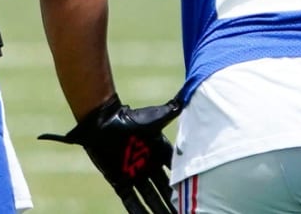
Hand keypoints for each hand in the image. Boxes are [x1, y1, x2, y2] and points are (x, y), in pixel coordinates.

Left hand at [40, 93, 180, 213]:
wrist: (102, 121)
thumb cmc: (128, 118)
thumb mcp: (154, 118)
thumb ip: (172, 111)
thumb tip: (188, 98)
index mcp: (159, 151)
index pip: (176, 171)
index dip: (185, 183)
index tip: (198, 196)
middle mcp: (148, 165)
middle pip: (165, 189)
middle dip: (174, 203)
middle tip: (187, 213)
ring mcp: (135, 174)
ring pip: (151, 198)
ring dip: (159, 210)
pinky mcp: (120, 181)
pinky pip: (131, 201)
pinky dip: (138, 212)